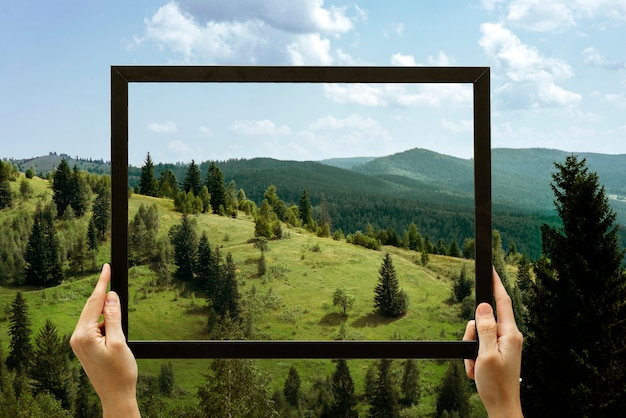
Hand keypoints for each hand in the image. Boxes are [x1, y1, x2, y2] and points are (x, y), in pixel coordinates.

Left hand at [70, 264, 139, 416]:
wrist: (116, 395)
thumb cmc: (120, 372)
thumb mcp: (119, 341)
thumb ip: (113, 316)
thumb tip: (110, 296)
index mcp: (83, 335)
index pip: (94, 302)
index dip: (102, 283)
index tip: (106, 267)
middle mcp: (77, 338)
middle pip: (91, 307)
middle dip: (103, 294)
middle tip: (110, 273)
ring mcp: (80, 343)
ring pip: (94, 317)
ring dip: (106, 312)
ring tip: (119, 322)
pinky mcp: (85, 347)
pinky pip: (95, 327)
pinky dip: (106, 322)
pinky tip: (115, 328)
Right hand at [463, 268, 522, 417]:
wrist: (502, 407)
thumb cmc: (496, 385)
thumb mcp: (485, 354)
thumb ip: (484, 328)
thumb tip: (484, 307)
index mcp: (510, 334)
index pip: (503, 302)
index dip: (496, 284)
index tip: (491, 269)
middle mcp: (509, 337)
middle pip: (483, 320)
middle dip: (471, 335)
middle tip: (474, 355)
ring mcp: (504, 345)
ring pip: (478, 334)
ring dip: (472, 351)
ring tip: (476, 367)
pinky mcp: (498, 353)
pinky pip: (480, 347)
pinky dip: (474, 358)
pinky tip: (478, 371)